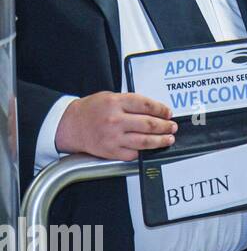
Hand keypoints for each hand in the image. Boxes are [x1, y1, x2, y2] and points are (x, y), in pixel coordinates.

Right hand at [54, 91, 176, 160]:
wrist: (70, 125)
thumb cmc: (91, 110)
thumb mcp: (110, 97)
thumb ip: (130, 102)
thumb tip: (154, 110)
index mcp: (115, 103)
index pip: (147, 105)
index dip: (162, 110)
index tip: (168, 113)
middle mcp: (115, 120)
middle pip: (149, 124)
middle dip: (165, 126)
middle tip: (172, 127)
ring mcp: (113, 137)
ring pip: (145, 141)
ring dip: (161, 140)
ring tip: (169, 138)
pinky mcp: (110, 151)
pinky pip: (133, 153)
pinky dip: (144, 151)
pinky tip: (150, 148)